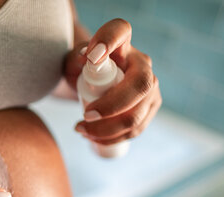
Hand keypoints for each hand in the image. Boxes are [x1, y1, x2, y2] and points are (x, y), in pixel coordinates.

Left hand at [64, 18, 161, 144]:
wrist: (90, 86)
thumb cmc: (82, 71)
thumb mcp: (73, 62)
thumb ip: (76, 56)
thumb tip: (87, 57)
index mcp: (121, 44)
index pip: (119, 30)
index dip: (109, 40)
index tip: (93, 57)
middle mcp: (142, 64)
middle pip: (140, 86)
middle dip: (111, 107)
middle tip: (85, 116)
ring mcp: (150, 89)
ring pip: (136, 115)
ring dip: (106, 130)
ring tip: (80, 129)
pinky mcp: (148, 110)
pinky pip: (134, 130)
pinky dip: (111, 138)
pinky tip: (93, 138)